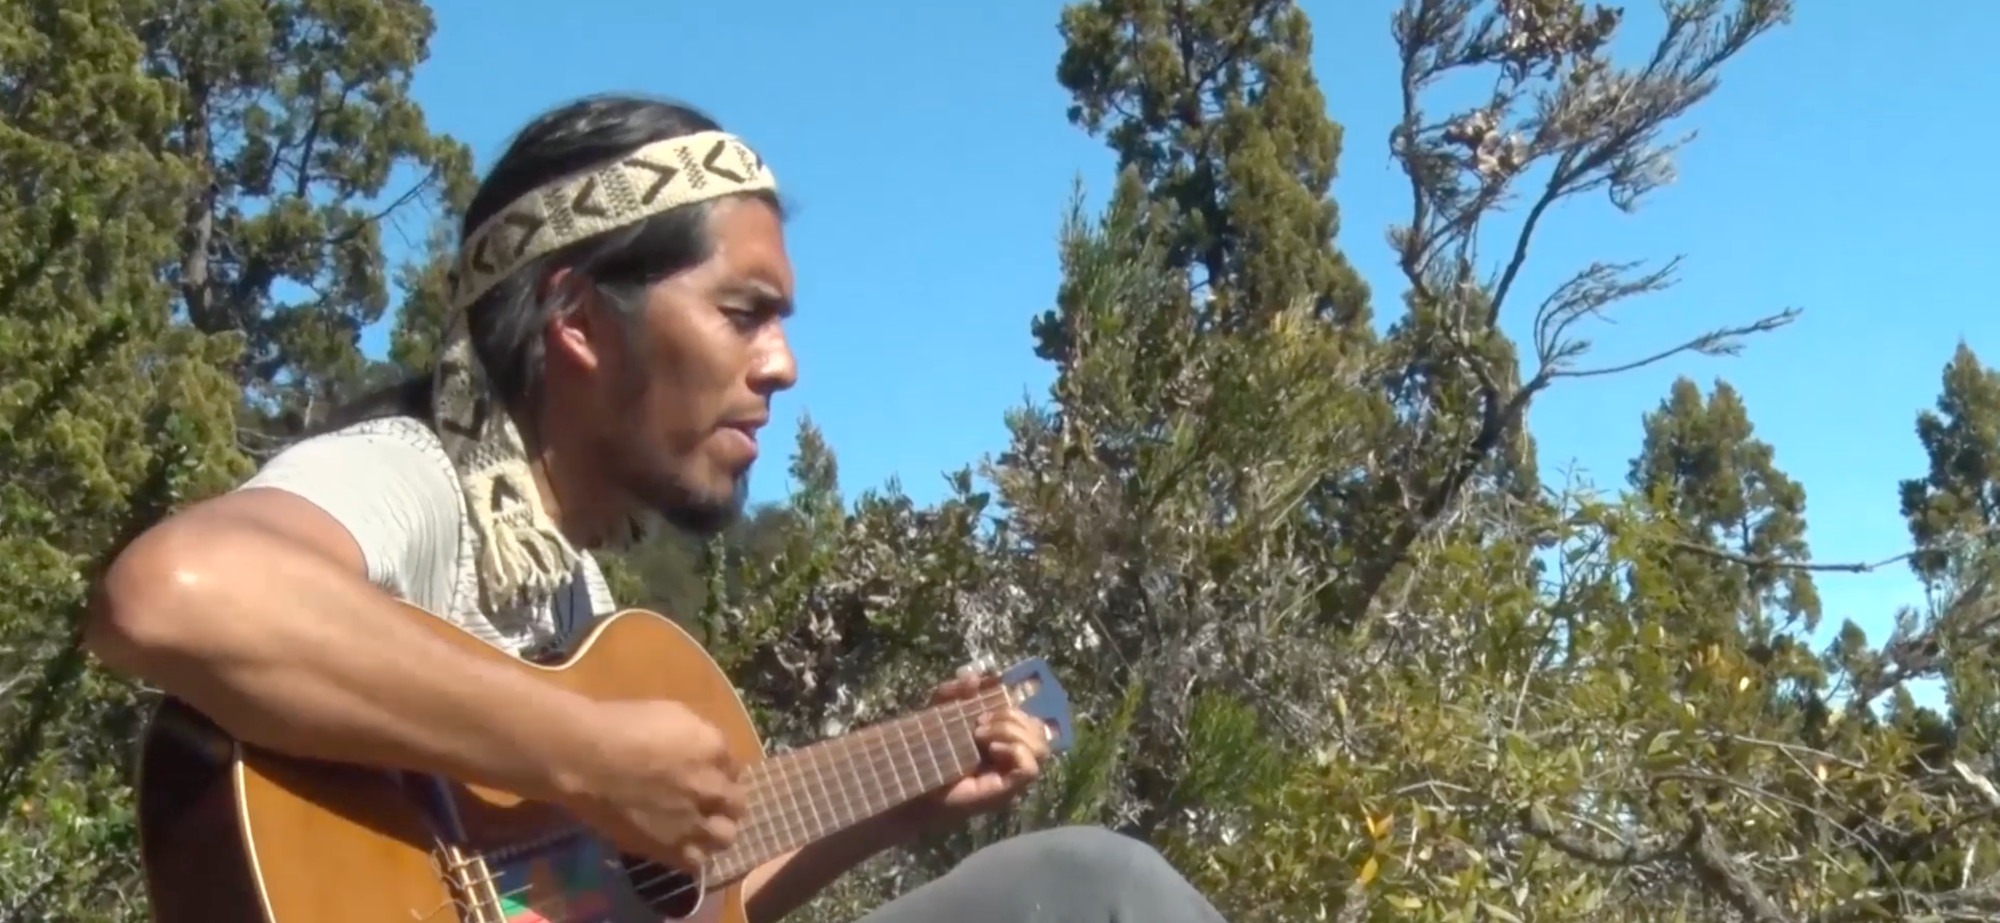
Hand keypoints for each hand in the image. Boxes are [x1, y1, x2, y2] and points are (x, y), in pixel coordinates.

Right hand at [554, 699, 746, 872]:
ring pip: (725, 837)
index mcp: (713, 748)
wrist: (583, 759)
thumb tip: (703, 752)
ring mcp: (693, 821)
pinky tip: (678, 846)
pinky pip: (697, 862)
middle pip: (737, 804)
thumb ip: (696, 736)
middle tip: (705, 802)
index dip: (720, 772)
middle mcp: (711, 787)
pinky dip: (692, 855)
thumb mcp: (669, 713)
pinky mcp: (670, 848)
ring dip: (715, 831)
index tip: (705, 774)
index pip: (734, 767)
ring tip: (697, 828)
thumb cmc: (619, 725)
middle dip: (725, 803)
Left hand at [910, 669, 1051, 826]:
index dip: (1016, 708)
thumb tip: (975, 677)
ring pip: (1040, 748)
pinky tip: (991, 749)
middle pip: (1040, 730)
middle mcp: (1013, 758)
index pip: (1032, 720)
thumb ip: (956, 691)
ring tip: (981, 737)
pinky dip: (1015, 751)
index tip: (984, 708)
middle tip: (979, 725)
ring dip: (1012, 733)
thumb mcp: (940, 710)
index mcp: (1005, 739)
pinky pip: (1030, 769)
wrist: (911, 781)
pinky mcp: (1007, 790)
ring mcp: (1012, 776)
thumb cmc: (926, 750)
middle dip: (1011, 718)